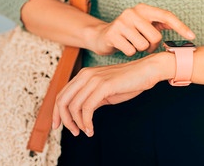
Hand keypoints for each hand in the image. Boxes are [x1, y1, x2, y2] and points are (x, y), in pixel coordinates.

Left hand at [52, 53, 172, 136]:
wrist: (146, 71)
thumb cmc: (128, 82)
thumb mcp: (105, 91)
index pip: (61, 94)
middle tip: (73, 132)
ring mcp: (93, 79)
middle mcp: (85, 75)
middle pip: (62, 100)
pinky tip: (91, 129)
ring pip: (73, 106)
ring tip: (86, 132)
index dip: (57, 112)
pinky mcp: (103, 86)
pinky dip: (86, 122)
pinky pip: (87, 108)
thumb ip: (91, 99)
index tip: (58, 125)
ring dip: (77, 124)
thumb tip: (81, 114)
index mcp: (83, 75)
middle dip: (64, 119)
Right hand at [90, 3, 194, 55]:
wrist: (101, 36)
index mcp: (142, 9)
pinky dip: (129, 53)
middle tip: (146, 46)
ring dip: (140, 50)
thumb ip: (160, 23)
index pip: (166, 16)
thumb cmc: (127, 31)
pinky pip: (131, 51)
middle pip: (156, 37)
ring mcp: (121, 23)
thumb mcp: (143, 24)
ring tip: (132, 44)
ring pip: (143, 46)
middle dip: (153, 46)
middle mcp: (132, 13)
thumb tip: (184, 29)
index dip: (180, 26)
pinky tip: (124, 47)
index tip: (192, 36)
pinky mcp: (113, 35)